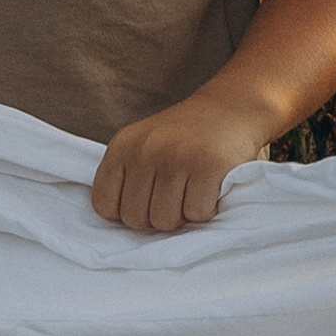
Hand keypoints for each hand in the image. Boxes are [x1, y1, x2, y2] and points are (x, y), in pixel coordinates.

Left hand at [91, 93, 274, 230]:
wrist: (232, 107)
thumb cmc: (185, 137)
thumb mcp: (144, 145)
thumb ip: (127, 179)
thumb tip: (121, 228)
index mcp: (123, 145)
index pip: (104, 205)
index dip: (127, 210)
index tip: (148, 196)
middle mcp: (147, 148)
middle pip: (135, 219)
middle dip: (157, 214)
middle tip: (176, 192)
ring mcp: (178, 156)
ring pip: (165, 221)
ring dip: (182, 214)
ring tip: (192, 189)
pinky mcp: (210, 165)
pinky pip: (197, 214)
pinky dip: (206, 209)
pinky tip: (210, 187)